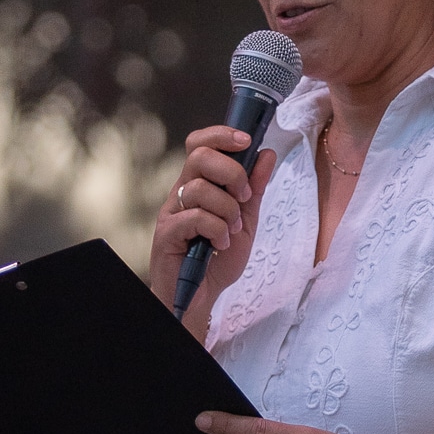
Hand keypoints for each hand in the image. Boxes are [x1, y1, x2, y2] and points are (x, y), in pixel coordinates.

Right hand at [151, 129, 276, 332]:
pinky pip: (196, 217)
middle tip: (244, 197)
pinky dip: (217, 230)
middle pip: (199, 155)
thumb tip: (266, 154)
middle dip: (232, 172)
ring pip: (200, 187)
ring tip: (232, 231)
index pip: (201, 143)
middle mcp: (181, 193)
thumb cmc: (217, 260)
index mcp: (199, 185)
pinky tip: (220, 245)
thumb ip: (254, 190)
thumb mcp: (245, 222)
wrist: (200, 297)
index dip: (222, 135)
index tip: (247, 141)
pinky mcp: (167, 234)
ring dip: (227, 209)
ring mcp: (172, 213)